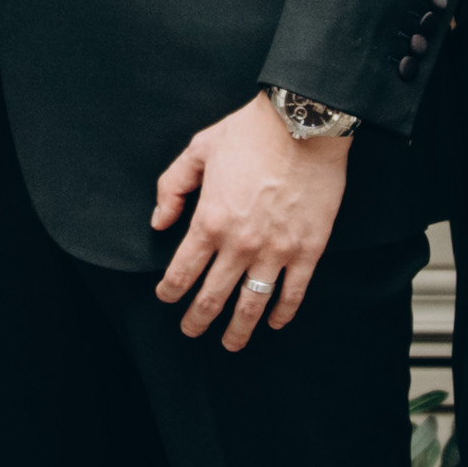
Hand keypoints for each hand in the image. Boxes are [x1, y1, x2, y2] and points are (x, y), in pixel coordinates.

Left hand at [152, 94, 348, 349]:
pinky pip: (293, 293)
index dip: (170, 291)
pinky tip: (274, 322)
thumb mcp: (198, 149)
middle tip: (191, 331)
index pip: (182, 272)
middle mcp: (240, 244)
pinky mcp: (308, 250)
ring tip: (230, 344)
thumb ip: (172, 187)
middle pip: (212, 298)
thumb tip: (159, 222)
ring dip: (237, 330)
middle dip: (197, 320)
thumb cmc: (251, 132)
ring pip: (251, 305)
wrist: (306, 123)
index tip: (166, 298)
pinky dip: (282, 313)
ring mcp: (276, 251)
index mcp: (209, 221)